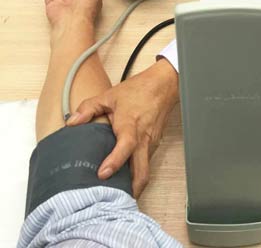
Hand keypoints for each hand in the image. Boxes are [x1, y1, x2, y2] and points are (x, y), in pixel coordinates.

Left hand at [66, 58, 178, 196]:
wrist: (163, 85)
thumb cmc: (138, 90)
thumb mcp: (109, 95)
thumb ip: (88, 108)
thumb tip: (71, 122)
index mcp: (130, 125)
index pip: (125, 147)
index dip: (114, 162)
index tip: (102, 174)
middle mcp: (143, 139)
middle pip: (142, 171)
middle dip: (131, 189)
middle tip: (115, 201)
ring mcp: (151, 143)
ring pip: (145, 170)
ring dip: (134, 183)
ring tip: (117, 194)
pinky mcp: (155, 144)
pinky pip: (146, 163)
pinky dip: (137, 173)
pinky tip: (126, 176)